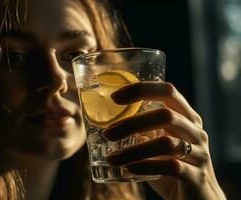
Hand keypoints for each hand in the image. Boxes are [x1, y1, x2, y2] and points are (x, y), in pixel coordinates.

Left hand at [102, 82, 225, 199]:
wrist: (200, 198)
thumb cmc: (173, 166)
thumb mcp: (159, 144)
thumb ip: (143, 132)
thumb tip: (110, 123)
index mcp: (186, 117)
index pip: (167, 91)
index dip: (141, 89)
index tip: (115, 98)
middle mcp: (195, 131)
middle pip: (165, 115)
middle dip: (132, 123)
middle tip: (107, 134)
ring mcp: (199, 154)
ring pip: (166, 143)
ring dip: (133, 150)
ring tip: (111, 158)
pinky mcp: (197, 177)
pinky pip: (171, 167)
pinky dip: (146, 166)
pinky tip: (129, 169)